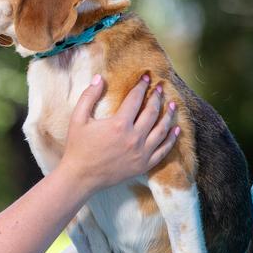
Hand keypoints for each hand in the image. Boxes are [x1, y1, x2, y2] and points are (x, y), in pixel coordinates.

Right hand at [59, 74, 178, 193]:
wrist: (81, 176)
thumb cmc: (77, 146)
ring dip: (168, 115)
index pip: (135, 99)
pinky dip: (171, 139)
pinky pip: (163, 150)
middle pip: (152, 112)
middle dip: (157, 97)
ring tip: (172, 104)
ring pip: (161, 130)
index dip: (141, 86)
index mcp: (118, 124)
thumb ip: (89, 96)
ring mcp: (141, 152)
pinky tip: (175, 129)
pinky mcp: (143, 165)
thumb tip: (99, 78)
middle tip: (161, 87)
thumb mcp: (78, 118)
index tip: (146, 77)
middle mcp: (134, 138)